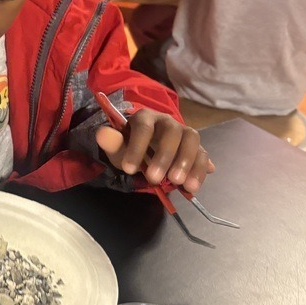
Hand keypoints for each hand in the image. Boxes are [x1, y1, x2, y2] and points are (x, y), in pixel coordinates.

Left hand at [95, 109, 213, 191]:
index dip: (137, 148)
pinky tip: (193, 186)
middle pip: (172, 132)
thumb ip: (112, 143)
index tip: (129, 170)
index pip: (144, 128)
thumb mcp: (118, 148)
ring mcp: (184, 132)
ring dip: (188, 162)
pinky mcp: (196, 147)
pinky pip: (203, 155)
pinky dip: (200, 170)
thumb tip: (102, 133)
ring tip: (180, 184)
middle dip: (164, 156)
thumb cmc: (130, 148)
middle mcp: (168, 121)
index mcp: (146, 117)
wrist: (145, 151)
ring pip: (192, 139)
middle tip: (155, 179)